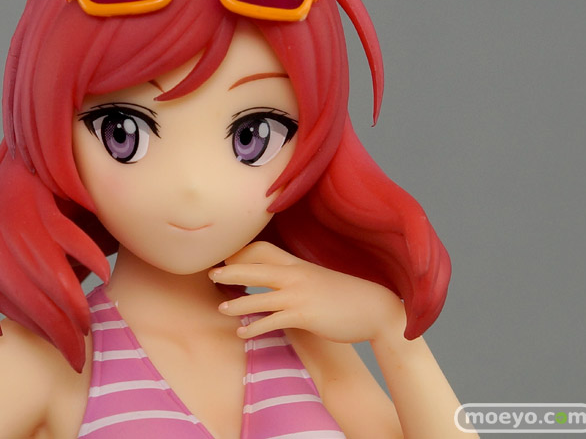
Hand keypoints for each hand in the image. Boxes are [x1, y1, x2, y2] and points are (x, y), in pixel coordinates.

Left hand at [209, 241, 405, 343]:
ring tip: (221, 309)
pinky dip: (254, 328)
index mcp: (298, 264)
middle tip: (210, 274)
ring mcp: (299, 295)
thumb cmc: (347, 296)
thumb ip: (298, 279)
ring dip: (237, 304)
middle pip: (255, 268)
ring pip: (258, 297)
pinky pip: (271, 321)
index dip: (243, 254)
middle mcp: (296, 276)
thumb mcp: (319, 280)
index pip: (264, 251)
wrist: (375, 309)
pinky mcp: (304, 315)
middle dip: (230, 271)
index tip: (225, 258)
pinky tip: (243, 333)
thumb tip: (282, 285)